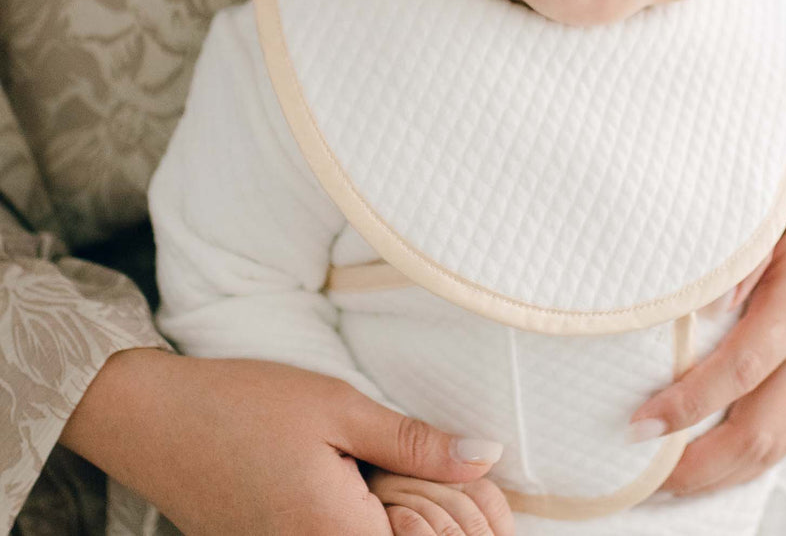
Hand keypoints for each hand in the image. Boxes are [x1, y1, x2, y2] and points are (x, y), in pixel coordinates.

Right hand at [61, 349, 503, 534]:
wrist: (156, 421)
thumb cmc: (248, 405)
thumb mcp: (341, 408)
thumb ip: (416, 443)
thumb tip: (487, 456)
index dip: (464, 521)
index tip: (477, 487)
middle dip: (442, 520)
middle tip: (451, 476)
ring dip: (410, 522)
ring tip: (407, 476)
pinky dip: (374, 521)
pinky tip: (372, 486)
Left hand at [629, 114, 785, 494]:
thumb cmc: (779, 191)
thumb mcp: (759, 202)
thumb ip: (736, 253)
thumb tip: (707, 307)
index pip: (742, 370)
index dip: (690, 404)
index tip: (638, 423)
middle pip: (763, 429)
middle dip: (701, 464)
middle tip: (640, 478)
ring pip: (777, 444)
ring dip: (721, 474)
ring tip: (661, 486)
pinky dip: (746, 462)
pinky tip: (705, 471)